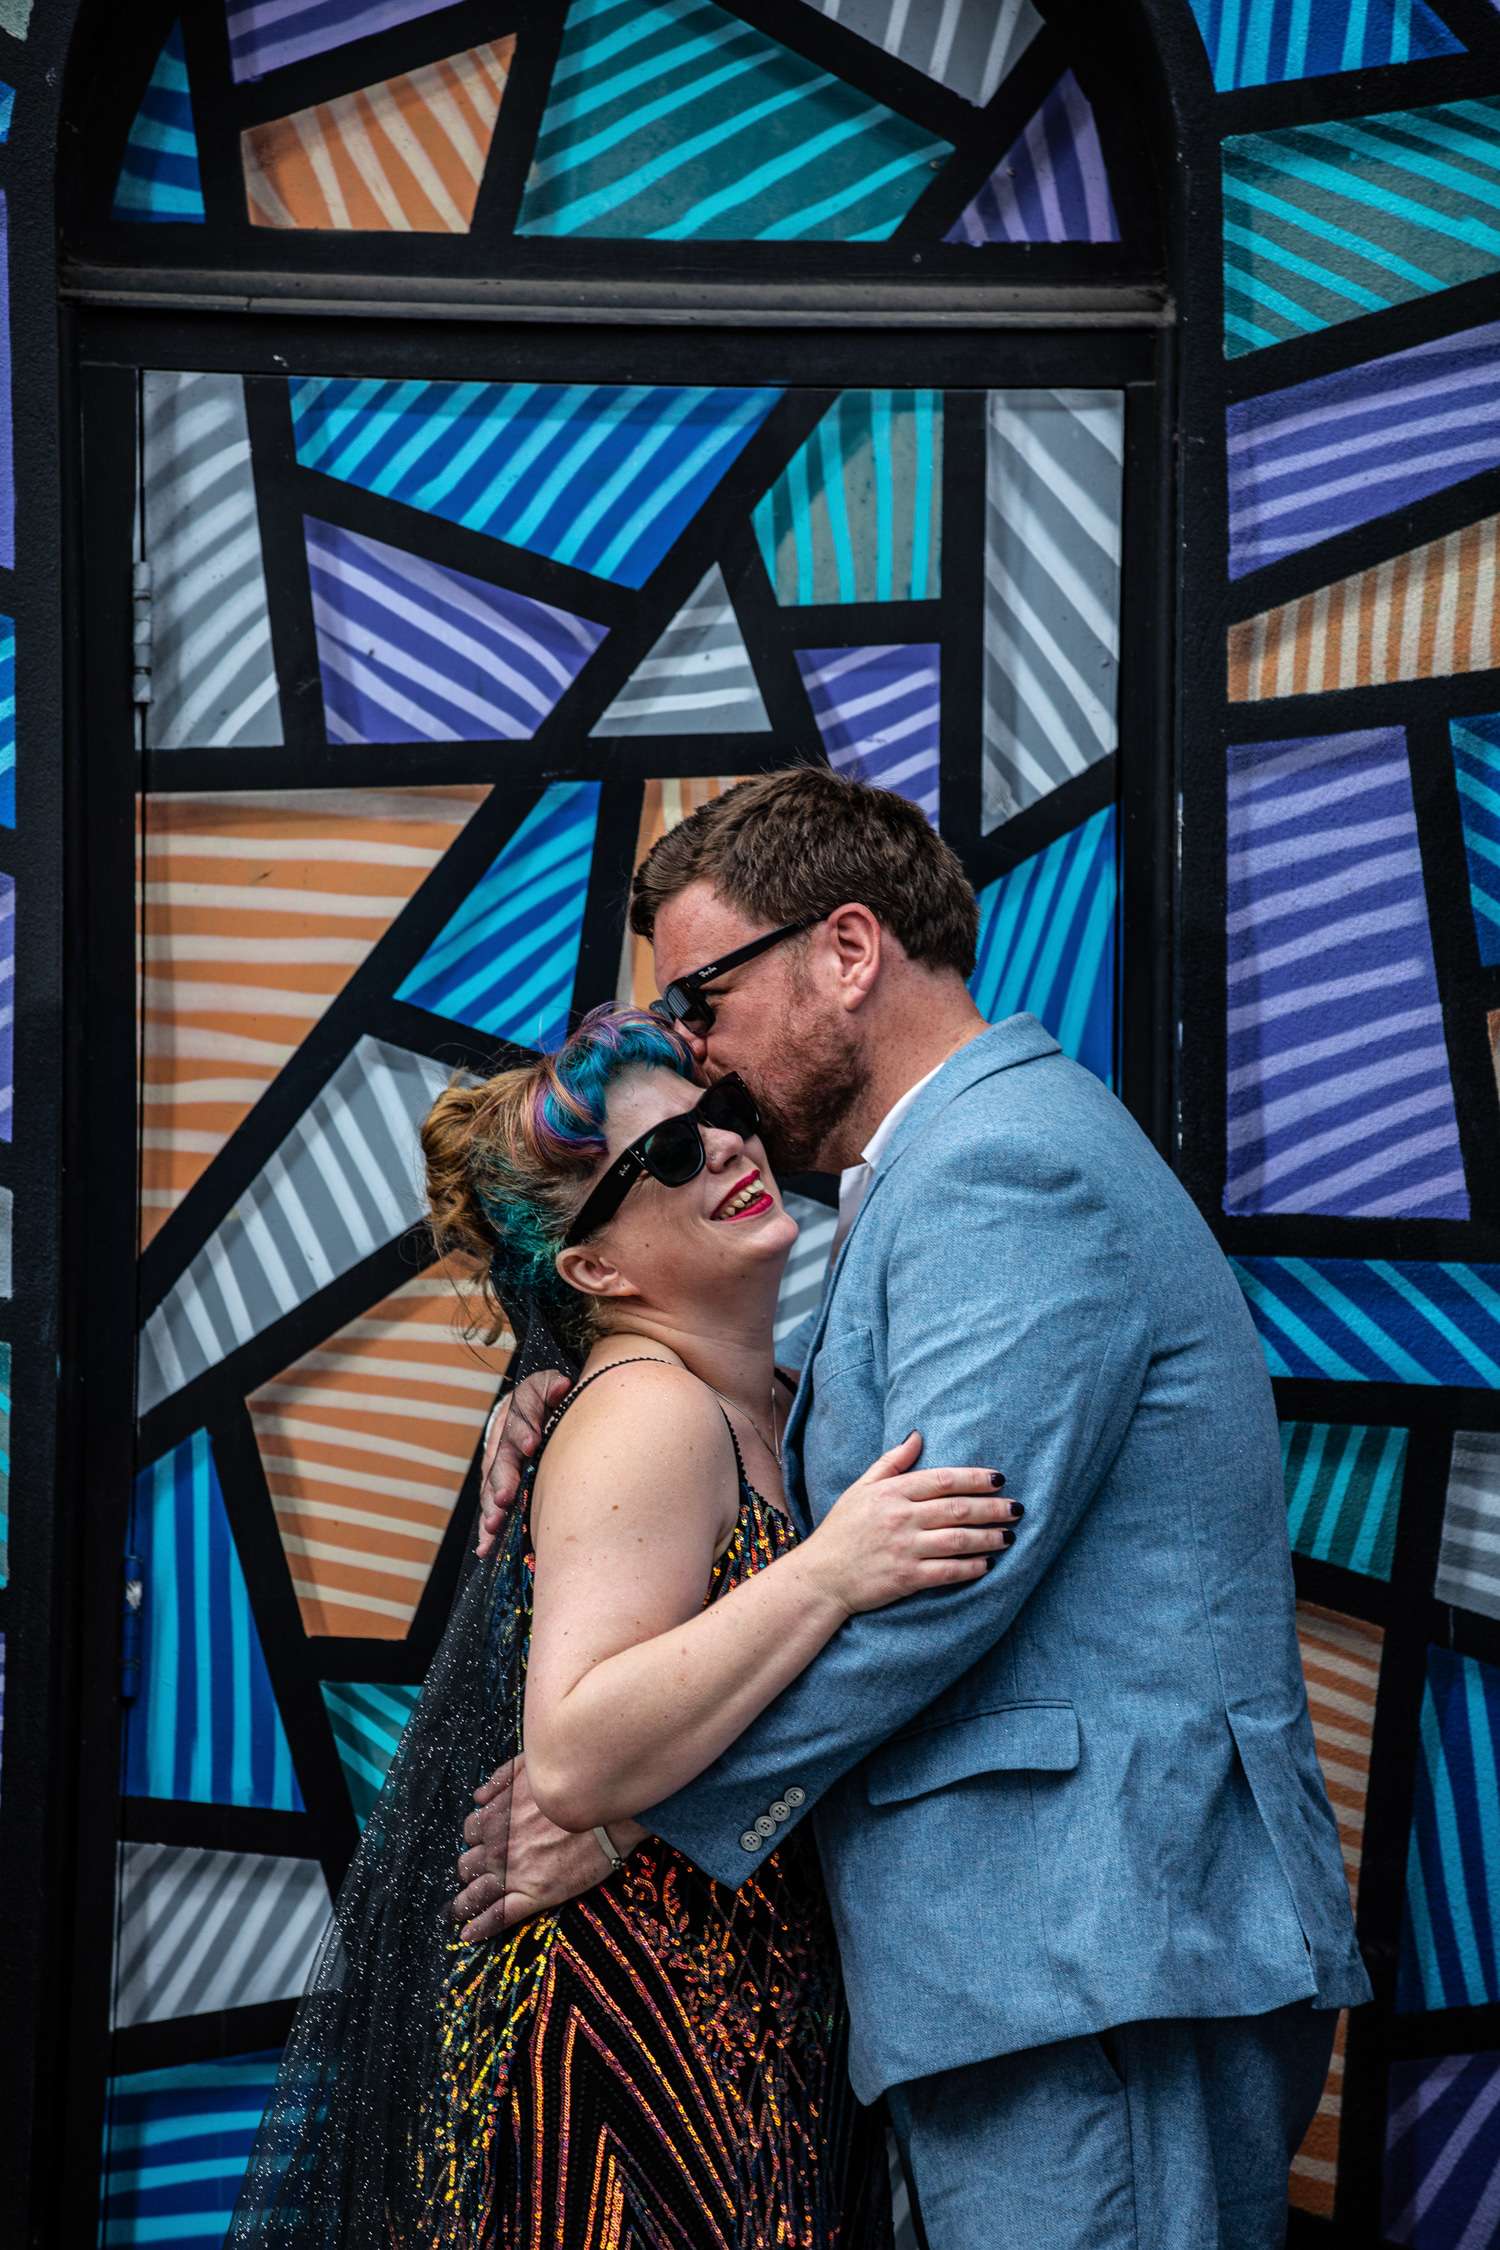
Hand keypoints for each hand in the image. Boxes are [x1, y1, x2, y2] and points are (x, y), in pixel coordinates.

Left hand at [452, 1756, 612, 1940]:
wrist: (605, 1806)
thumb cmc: (571, 1782)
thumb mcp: (530, 1766)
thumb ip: (501, 1780)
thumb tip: (479, 1797)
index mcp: (495, 1816)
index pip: (471, 1832)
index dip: (478, 1838)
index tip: (485, 1843)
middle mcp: (497, 1846)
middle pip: (469, 1864)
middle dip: (472, 1867)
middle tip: (481, 1874)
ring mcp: (513, 1873)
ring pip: (475, 1893)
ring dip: (465, 1901)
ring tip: (460, 1911)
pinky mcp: (535, 1895)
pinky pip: (498, 1917)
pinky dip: (478, 1928)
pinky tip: (467, 1935)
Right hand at [476, 1369, 572, 1556]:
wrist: (532, 1412)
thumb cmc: (546, 1401)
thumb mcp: (549, 1387)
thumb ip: (552, 1387)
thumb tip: (563, 1387)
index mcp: (516, 1415)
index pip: (519, 1420)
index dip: (524, 1431)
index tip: (533, 1444)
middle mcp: (503, 1443)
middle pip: (500, 1460)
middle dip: (503, 1479)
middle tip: (506, 1498)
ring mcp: (498, 1467)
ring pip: (492, 1488)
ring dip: (492, 1508)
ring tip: (494, 1526)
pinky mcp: (498, 1488)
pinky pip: (492, 1508)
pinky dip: (488, 1529)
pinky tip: (484, 1548)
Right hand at [798, 1432, 1018, 1620]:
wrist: (820, 1576)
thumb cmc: (842, 1530)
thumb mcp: (861, 1488)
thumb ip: (891, 1462)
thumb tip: (917, 1435)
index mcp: (891, 1492)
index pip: (943, 1479)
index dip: (975, 1478)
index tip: (1000, 1479)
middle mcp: (900, 1517)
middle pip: (958, 1509)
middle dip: (993, 1508)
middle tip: (1017, 1508)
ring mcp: (904, 1548)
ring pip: (958, 1540)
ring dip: (989, 1537)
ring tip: (1010, 1535)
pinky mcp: (906, 1578)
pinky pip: (948, 1571)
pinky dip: (971, 1567)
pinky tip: (988, 1564)